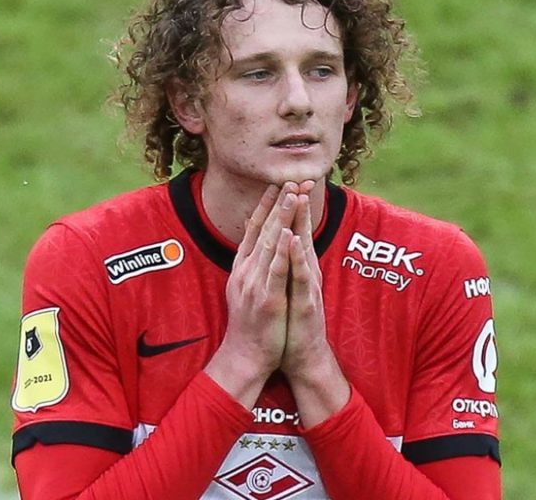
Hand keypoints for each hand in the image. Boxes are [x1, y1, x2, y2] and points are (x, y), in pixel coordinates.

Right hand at [205, 182, 297, 407]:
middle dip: (279, 203)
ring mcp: (256, 284)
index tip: (277, 183)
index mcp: (243, 267)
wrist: (246, 356)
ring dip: (282, 218)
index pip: (255, 228)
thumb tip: (257, 243)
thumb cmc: (252, 324)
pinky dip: (283, 252)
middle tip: (291, 178)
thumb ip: (252, 265)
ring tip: (292, 195)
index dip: (266, 205)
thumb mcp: (247, 288)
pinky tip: (290, 235)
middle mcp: (246, 271)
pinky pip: (276, 272)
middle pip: (264, 230)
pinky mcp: (268, 300)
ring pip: (270, 244)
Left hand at [281, 181, 349, 426]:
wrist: (301, 355)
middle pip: (302, 232)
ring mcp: (307, 287)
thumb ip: (284, 264)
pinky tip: (293, 241)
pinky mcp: (306, 303)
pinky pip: (300, 277)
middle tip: (299, 176)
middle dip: (300, 204)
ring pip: (304, 249)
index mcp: (298, 267)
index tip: (287, 179)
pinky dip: (297, 258)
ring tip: (298, 198)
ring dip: (301, 223)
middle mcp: (306, 272)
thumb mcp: (286, 286)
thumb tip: (277, 242)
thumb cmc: (292, 321)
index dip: (291, 206)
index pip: (294, 229)